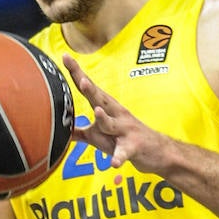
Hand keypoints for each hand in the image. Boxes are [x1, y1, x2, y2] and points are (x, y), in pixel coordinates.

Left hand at [61, 56, 163, 172]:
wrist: (159, 153)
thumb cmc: (125, 140)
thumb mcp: (100, 135)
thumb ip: (80, 131)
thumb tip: (59, 129)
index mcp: (107, 109)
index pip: (89, 88)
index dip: (76, 73)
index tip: (64, 56)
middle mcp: (116, 115)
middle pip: (100, 99)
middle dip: (90, 89)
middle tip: (81, 79)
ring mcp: (126, 131)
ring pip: (111, 125)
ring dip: (104, 119)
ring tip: (97, 112)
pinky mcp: (134, 147)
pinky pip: (125, 152)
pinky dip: (119, 157)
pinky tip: (114, 162)